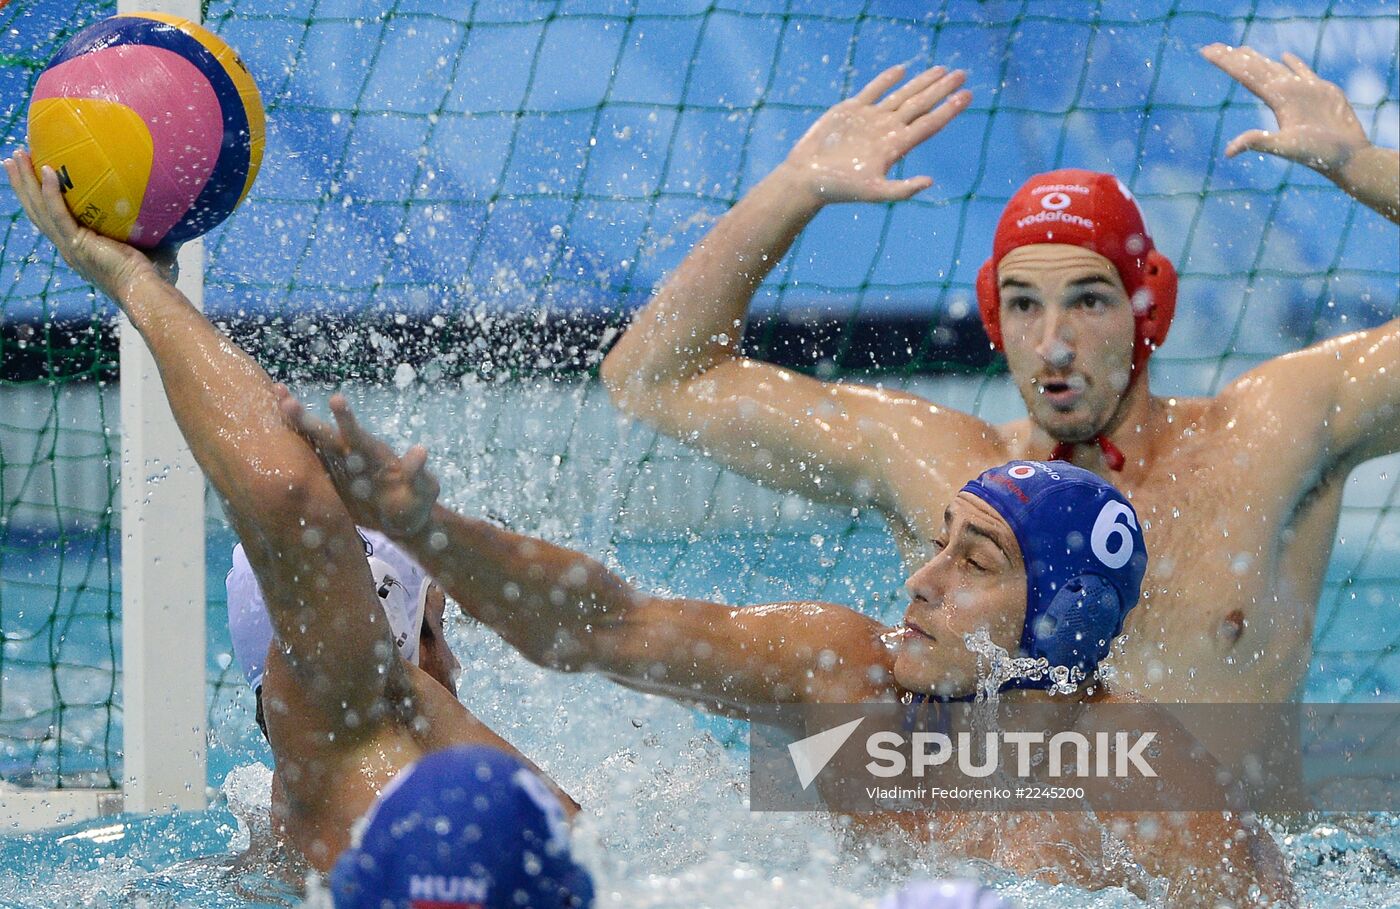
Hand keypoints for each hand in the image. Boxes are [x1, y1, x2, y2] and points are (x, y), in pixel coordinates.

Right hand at [2, 148, 174, 297]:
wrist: (148, 292)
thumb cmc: (154, 276)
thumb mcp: (149, 243)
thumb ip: (152, 225)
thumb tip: (171, 204)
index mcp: (80, 248)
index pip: (52, 218)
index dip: (40, 197)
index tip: (34, 174)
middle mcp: (69, 247)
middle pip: (36, 210)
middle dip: (23, 184)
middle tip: (15, 157)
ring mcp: (70, 246)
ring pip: (38, 209)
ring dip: (25, 181)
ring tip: (16, 156)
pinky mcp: (77, 244)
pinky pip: (57, 213)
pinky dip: (50, 192)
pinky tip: (45, 169)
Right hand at [277, 388, 440, 537]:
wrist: (403, 520)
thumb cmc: (415, 502)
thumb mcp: (423, 491)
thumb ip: (419, 473)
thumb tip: (420, 450)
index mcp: (373, 455)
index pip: (358, 435)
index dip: (346, 420)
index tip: (335, 399)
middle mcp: (352, 455)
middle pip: (326, 435)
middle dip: (305, 419)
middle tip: (283, 397)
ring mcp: (338, 467)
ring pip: (313, 444)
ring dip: (294, 426)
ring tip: (276, 399)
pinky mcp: (329, 483)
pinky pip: (308, 466)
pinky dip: (290, 452)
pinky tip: (269, 435)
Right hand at [779, 64, 970, 203]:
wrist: (807, 179)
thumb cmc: (839, 189)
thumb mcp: (873, 192)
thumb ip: (902, 189)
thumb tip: (930, 182)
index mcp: (895, 146)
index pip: (929, 123)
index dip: (949, 109)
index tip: (967, 95)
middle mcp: (887, 130)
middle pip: (921, 105)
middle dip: (942, 89)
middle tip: (962, 74)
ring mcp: (870, 119)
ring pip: (902, 95)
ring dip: (922, 82)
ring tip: (942, 70)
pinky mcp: (851, 111)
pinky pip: (873, 90)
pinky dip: (887, 80)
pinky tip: (902, 70)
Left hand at [1201, 43, 1369, 176]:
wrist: (1347, 157)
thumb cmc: (1318, 153)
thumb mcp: (1286, 146)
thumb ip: (1259, 142)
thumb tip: (1228, 152)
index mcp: (1277, 100)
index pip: (1246, 76)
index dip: (1227, 63)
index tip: (1206, 52)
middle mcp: (1286, 93)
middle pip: (1254, 70)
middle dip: (1234, 58)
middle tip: (1214, 47)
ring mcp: (1303, 91)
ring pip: (1275, 68)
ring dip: (1257, 59)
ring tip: (1241, 50)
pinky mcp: (1322, 90)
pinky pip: (1304, 72)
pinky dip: (1294, 63)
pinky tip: (1285, 56)